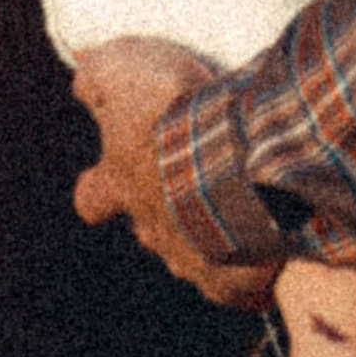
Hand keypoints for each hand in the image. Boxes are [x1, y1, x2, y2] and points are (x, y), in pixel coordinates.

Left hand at [72, 38, 280, 310]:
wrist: (240, 165)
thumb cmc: (175, 117)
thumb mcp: (124, 72)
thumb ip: (99, 75)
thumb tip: (82, 72)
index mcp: (123, 185)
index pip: (92, 197)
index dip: (97, 188)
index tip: (102, 179)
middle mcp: (153, 229)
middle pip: (149, 230)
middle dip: (165, 211)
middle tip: (191, 184)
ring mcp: (194, 261)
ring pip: (194, 254)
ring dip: (210, 232)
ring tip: (240, 208)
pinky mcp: (237, 284)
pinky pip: (242, 284)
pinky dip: (254, 268)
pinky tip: (273, 242)